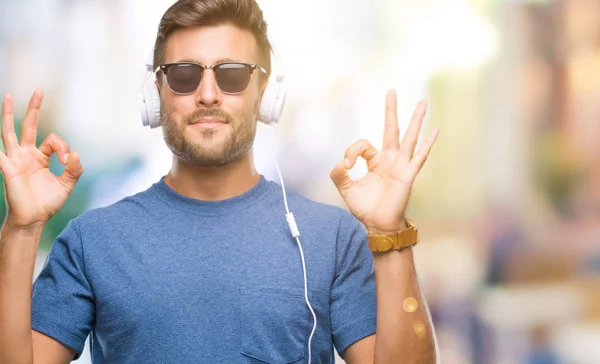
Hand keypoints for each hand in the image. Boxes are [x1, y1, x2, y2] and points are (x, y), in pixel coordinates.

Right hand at [1, 89, 82, 228]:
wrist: (33, 219)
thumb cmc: (47, 202)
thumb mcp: (66, 184)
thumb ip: (74, 169)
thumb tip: (77, 154)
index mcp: (40, 157)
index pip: (53, 140)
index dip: (63, 148)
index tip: (68, 162)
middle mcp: (26, 154)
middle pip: (29, 126)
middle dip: (34, 108)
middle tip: (39, 90)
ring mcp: (15, 159)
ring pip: (10, 132)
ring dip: (8, 114)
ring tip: (8, 95)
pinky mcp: (8, 168)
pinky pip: (0, 154)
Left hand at [330, 90, 438, 233]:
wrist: (378, 225)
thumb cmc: (365, 208)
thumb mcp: (346, 189)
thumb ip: (338, 175)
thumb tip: (338, 163)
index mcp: (376, 161)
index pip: (363, 145)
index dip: (351, 152)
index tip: (345, 166)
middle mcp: (390, 160)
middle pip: (391, 129)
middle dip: (391, 110)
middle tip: (391, 91)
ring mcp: (401, 166)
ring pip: (409, 138)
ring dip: (416, 120)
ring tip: (422, 102)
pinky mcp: (408, 175)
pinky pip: (419, 157)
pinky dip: (428, 144)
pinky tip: (435, 131)